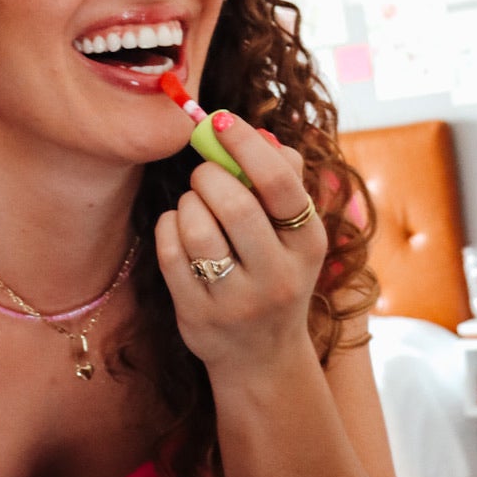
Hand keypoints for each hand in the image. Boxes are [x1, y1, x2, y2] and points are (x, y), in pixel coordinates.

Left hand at [153, 114, 328, 370]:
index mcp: (307, 244)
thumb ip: (284, 180)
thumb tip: (261, 134)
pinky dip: (168, 227)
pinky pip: (170, 253)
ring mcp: (237, 301)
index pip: (280, 185)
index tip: (219, 118)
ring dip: (187, 203)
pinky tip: (178, 229)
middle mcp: (278, 276)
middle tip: (204, 173)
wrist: (262, 357)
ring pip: (197, 229)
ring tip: (194, 206)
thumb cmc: (275, 273)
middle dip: (209, 176)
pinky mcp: (198, 316)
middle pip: (235, 205)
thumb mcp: (294, 235)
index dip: (246, 145)